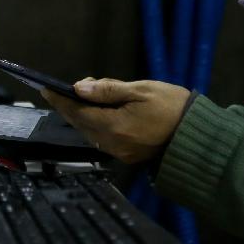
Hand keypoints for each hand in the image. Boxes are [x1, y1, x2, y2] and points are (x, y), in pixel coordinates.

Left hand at [40, 77, 190, 163]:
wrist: (198, 135)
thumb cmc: (172, 106)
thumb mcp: (141, 90)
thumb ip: (108, 90)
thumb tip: (79, 88)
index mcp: (114, 126)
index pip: (78, 112)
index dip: (60, 100)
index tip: (46, 88)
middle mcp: (112, 144)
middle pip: (80, 124)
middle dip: (68, 107)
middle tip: (59, 90)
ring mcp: (119, 152)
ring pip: (89, 132)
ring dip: (79, 116)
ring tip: (76, 98)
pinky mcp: (126, 155)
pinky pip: (100, 138)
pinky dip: (92, 124)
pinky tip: (93, 113)